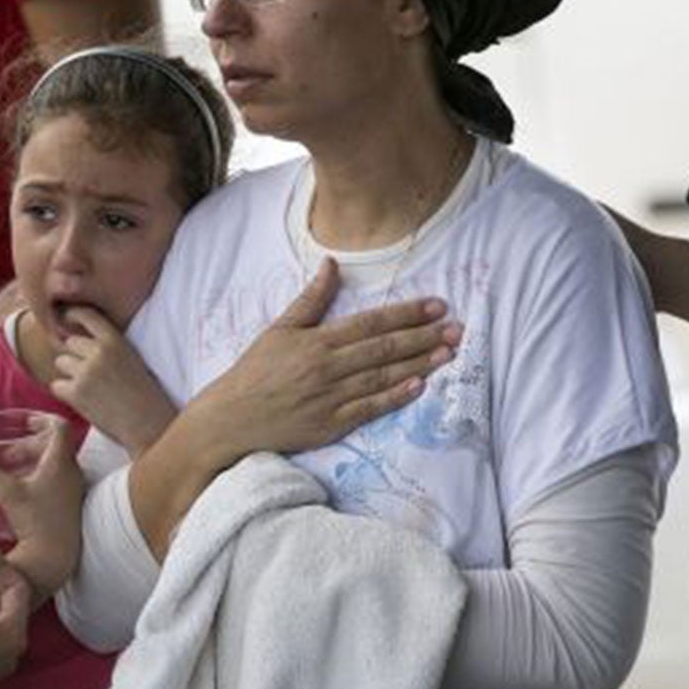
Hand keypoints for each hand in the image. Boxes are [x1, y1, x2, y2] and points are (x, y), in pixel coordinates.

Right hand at [0, 417, 85, 592]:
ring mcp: (74, 487)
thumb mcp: (7, 493)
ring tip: (11, 472)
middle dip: (28, 445)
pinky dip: (40, 474)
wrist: (57, 556)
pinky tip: (23, 490)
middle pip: (54, 445)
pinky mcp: (71, 502)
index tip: (25, 423)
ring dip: (33, 460)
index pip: (59, 427)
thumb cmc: (35, 521)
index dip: (42, 419)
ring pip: (55, 462)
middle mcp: (72, 471)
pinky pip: (58, 477)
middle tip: (6, 456)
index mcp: (60, 462)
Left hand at [50, 306, 176, 453]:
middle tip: (91, 376)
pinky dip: (65, 394)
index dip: (72, 316)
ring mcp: (86, 371)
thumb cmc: (143, 395)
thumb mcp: (131, 359)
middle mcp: (99, 352)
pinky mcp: (77, 392)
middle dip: (75, 357)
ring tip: (90, 390)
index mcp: (116, 340)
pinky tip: (84, 402)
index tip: (66, 320)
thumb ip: (107, 347)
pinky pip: (56, 386)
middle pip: (69, 343)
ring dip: (69, 375)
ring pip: (61, 363)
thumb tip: (75, 339)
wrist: (149, 425)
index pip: (86, 315)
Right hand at [188, 261, 459, 458]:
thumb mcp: (279, 329)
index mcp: (317, 341)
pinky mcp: (331, 425)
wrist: (231, 419)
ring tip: (448, 353)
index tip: (436, 305)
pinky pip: (370, 409)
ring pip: (383, 377)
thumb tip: (332, 264)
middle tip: (457, 328)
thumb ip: (311, 299)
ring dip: (419, 364)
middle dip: (423, 337)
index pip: (370, 323)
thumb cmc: (254, 372)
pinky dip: (395, 398)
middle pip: (384, 349)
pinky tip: (420, 386)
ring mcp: (331, 398)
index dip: (406, 313)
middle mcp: (328, 368)